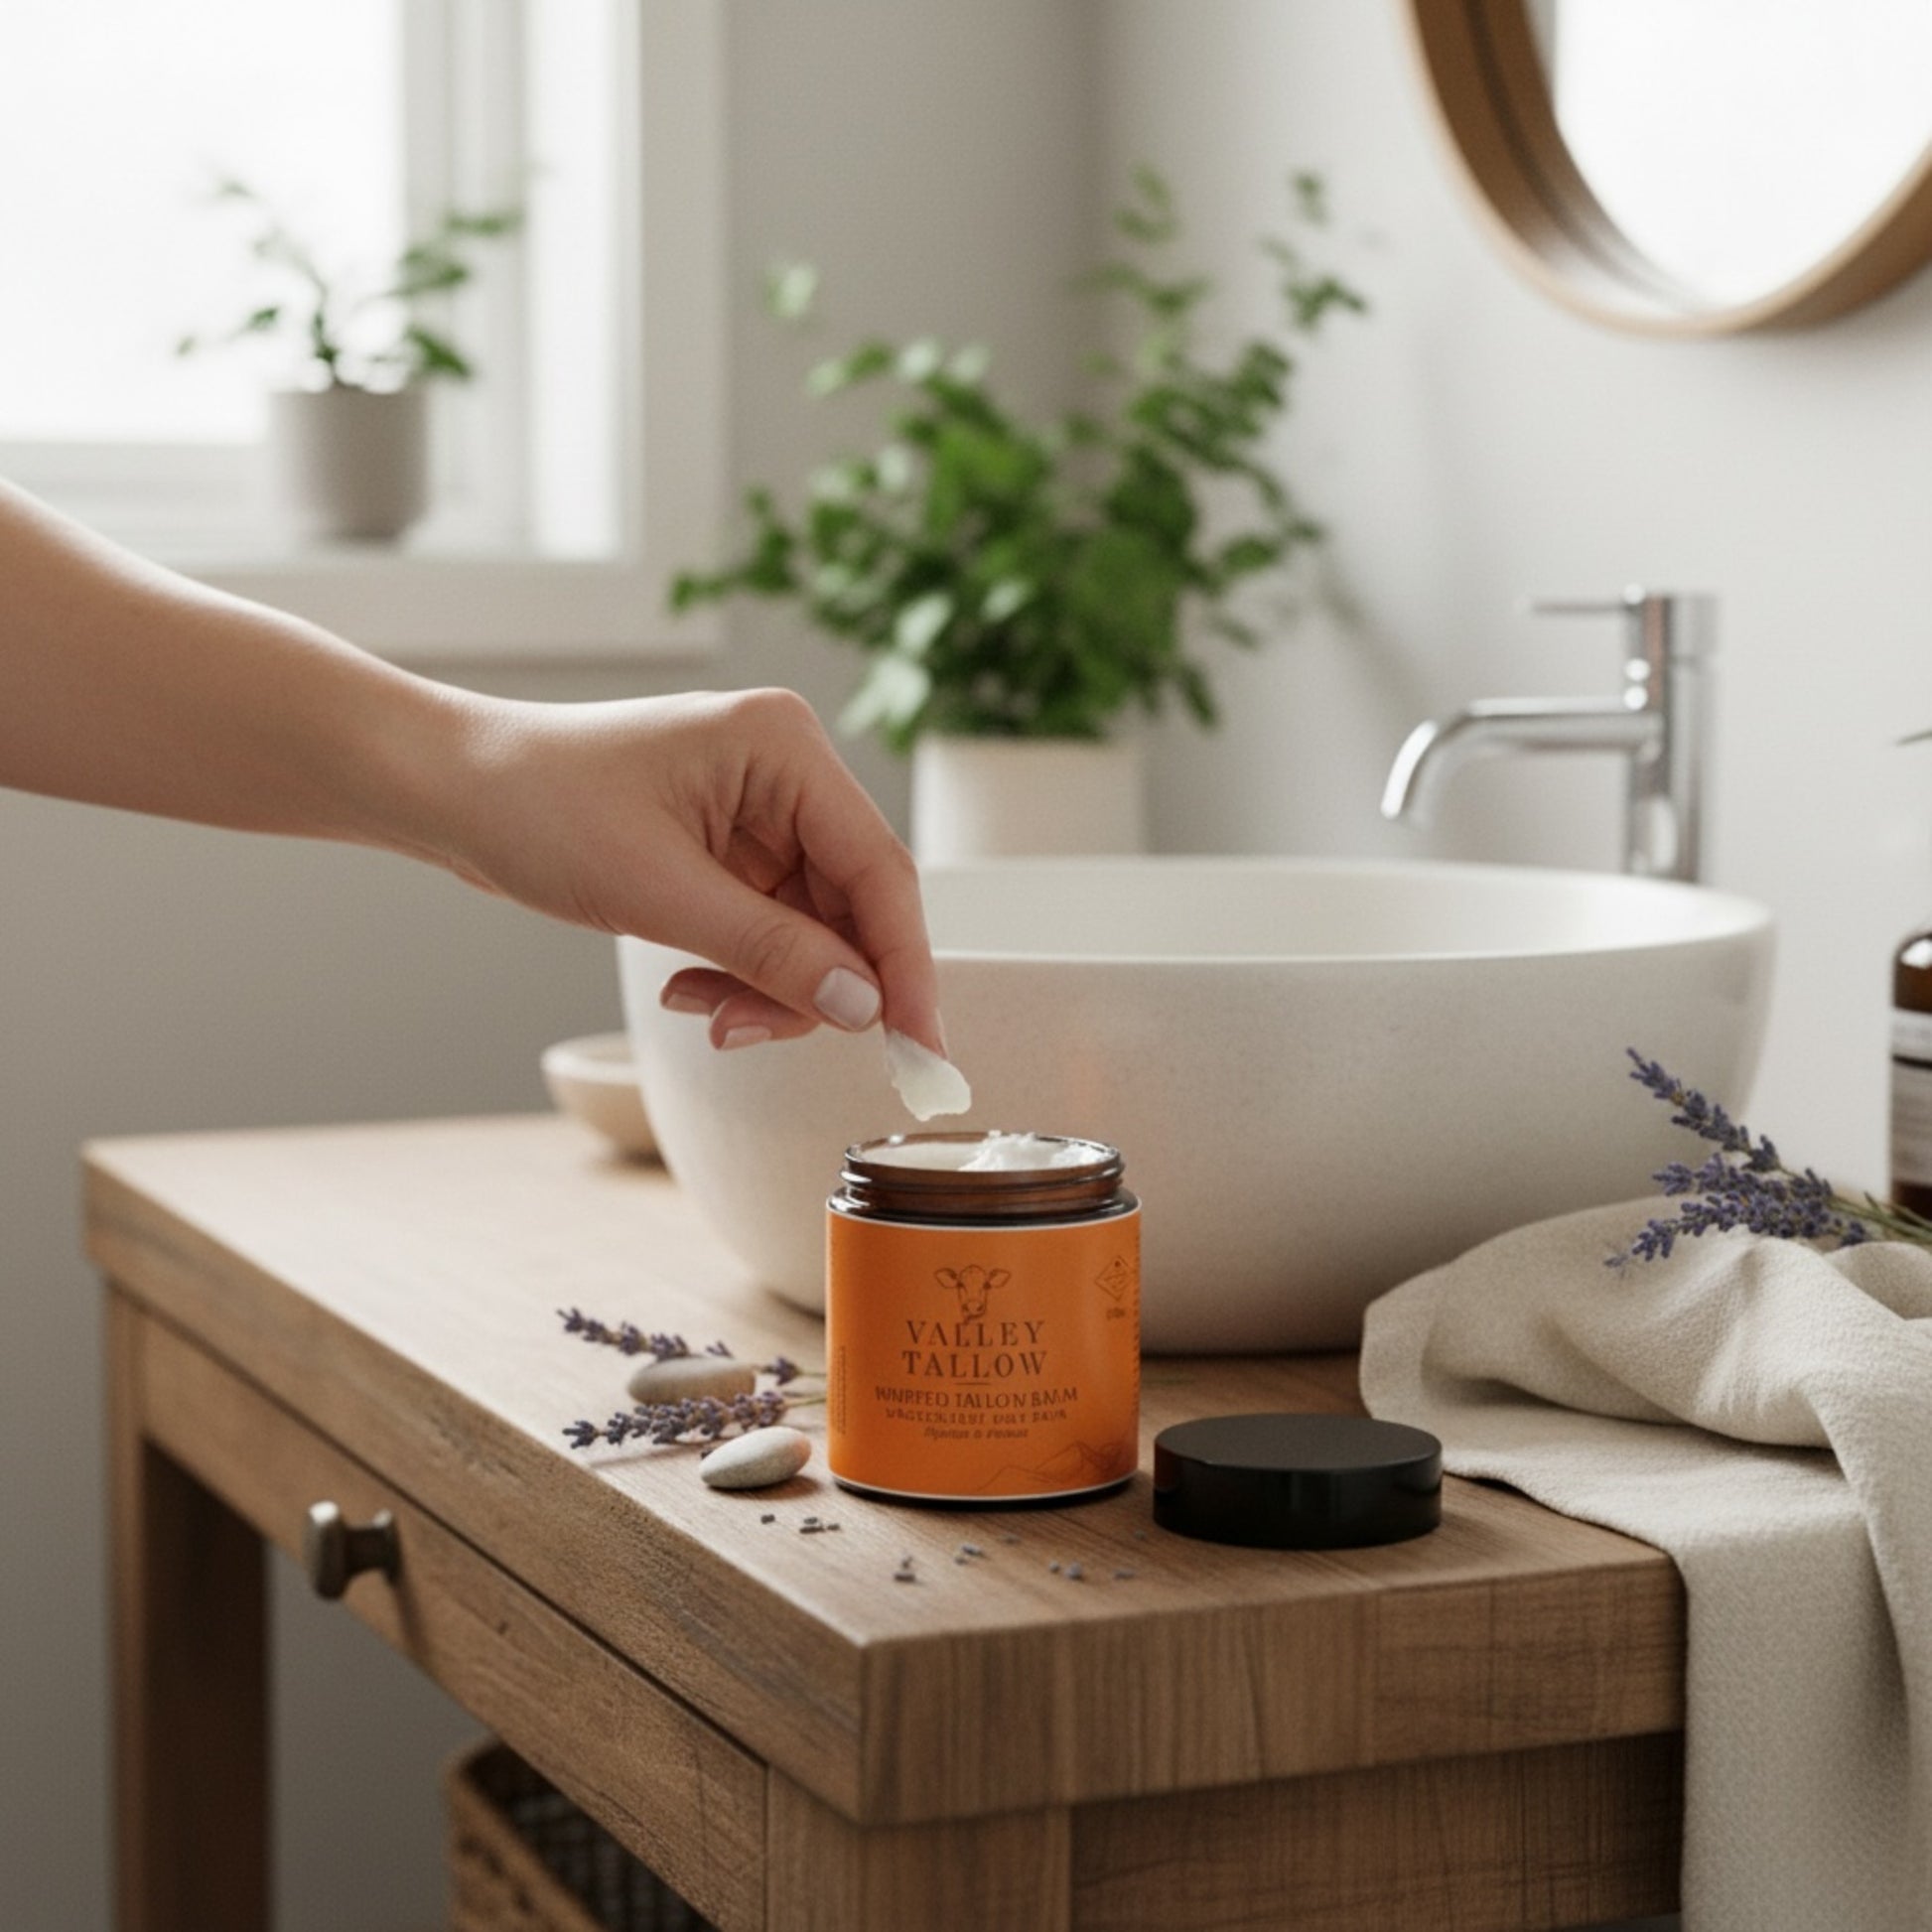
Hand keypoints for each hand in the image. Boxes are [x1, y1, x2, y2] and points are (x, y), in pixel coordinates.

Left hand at [431, 686, 941, 1052]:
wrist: (452, 791)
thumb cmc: (538, 808)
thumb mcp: (658, 893)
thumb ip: (771, 951)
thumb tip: (862, 1007)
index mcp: (784, 747)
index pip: (879, 870)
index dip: (904, 965)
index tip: (920, 1047)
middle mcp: (787, 772)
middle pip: (853, 907)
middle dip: (814, 985)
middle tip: (753, 1035)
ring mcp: (762, 811)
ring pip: (815, 931)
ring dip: (770, 988)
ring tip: (703, 1013)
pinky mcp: (734, 849)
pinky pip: (773, 931)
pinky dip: (742, 975)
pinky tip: (692, 990)